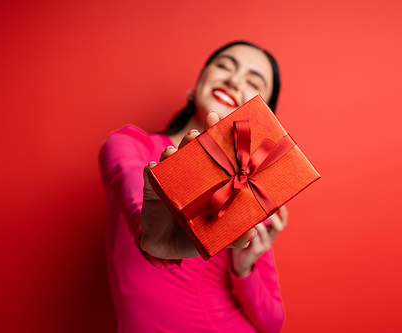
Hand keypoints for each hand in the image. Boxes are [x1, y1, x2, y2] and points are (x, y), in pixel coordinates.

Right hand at [139, 111, 257, 258]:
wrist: (168, 248)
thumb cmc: (198, 234)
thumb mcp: (219, 236)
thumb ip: (236, 237)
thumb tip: (251, 234)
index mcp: (210, 178)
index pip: (215, 152)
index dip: (216, 134)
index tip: (219, 120)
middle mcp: (191, 173)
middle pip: (192, 148)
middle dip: (194, 137)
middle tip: (196, 134)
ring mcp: (171, 179)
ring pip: (171, 157)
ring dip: (172, 151)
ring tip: (174, 151)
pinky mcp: (153, 188)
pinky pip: (150, 175)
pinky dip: (151, 169)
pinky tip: (153, 167)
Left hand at [231, 205, 287, 276]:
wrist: (240, 261)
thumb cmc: (244, 241)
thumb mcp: (252, 228)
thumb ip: (253, 219)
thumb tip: (250, 201)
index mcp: (271, 233)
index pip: (282, 222)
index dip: (283, 213)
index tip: (280, 203)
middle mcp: (270, 239)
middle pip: (279, 227)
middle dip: (273, 216)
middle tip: (264, 207)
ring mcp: (264, 245)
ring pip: (264, 232)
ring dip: (258, 222)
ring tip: (250, 214)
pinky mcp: (256, 250)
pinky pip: (254, 239)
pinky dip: (250, 231)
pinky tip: (244, 225)